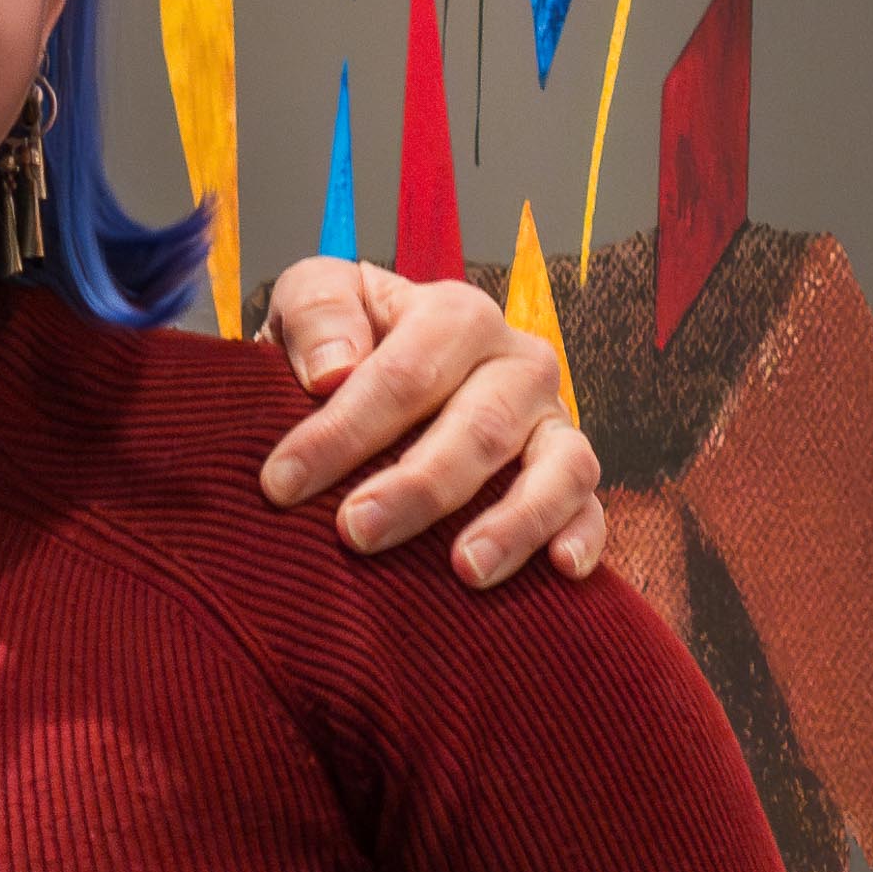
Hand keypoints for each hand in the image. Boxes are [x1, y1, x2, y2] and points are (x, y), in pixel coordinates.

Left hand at [252, 255, 610, 584]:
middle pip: (480, 426)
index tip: (282, 484)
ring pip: (556, 466)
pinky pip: (590, 505)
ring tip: (465, 570)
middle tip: (356, 532)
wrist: (387, 374)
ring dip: (513, 521)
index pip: (403, 374)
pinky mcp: (573, 475)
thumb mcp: (311, 302)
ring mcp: (552, 420)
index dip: (342, 431)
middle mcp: (517, 363)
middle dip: (417, 485)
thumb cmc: (344, 346)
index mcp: (455, 317)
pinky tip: (561, 569)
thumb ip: (315, 313)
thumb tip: (333, 370)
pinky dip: (583, 534)